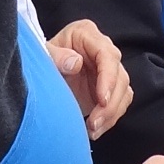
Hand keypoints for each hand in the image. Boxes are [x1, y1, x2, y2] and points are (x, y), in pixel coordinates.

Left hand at [48, 21, 131, 142]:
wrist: (39, 78)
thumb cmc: (40, 62)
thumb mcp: (43, 56)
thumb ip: (55, 57)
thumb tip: (74, 63)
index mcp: (86, 34)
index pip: (107, 55)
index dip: (108, 78)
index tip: (102, 100)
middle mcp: (102, 49)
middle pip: (120, 76)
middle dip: (110, 103)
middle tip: (94, 122)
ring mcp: (107, 69)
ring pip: (123, 92)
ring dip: (111, 114)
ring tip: (92, 129)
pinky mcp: (109, 88)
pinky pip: (120, 103)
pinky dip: (110, 119)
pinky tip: (95, 129)